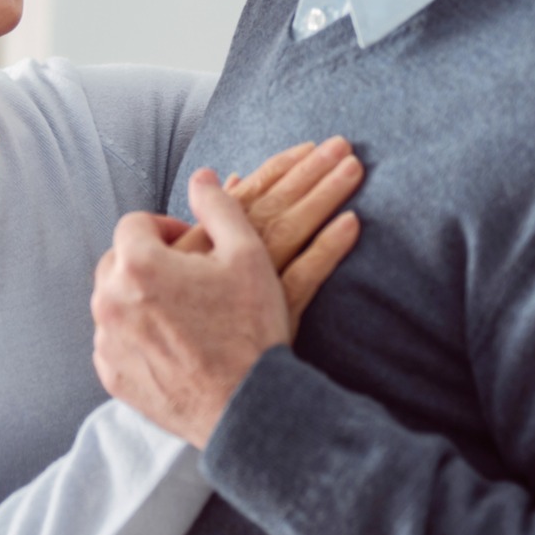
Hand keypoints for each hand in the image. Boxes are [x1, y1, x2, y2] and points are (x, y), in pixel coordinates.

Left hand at [92, 167, 359, 447]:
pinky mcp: (112, 377)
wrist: (249, 406)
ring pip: (113, 300)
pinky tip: (172, 343)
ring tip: (182, 310)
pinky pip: (113, 340)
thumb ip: (219, 205)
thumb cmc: (250, 327)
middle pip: (118, 260)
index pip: (135, 223)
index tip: (192, 246)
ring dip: (139, 296)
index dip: (165, 228)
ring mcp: (107, 342)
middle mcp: (109, 301)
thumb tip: (201, 176)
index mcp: (138, 264)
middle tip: (187, 276)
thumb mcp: (247, 253)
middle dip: (147, 259)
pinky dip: (134, 335)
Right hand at [174, 137, 362, 330]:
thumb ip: (207, 221)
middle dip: (309, 170)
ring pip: (291, 229)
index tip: (308, 147)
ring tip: (353, 167)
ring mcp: (253, 287)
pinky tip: (352, 224)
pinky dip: (328, 250)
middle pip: (276, 203)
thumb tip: (224, 177)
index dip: (280, 167)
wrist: (194, 392)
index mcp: (206, 241)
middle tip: (342, 142)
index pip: (250, 193)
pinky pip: (305, 278)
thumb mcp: (182, 268)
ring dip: (323, 195)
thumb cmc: (182, 329)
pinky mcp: (275, 318)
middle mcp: (229, 257)